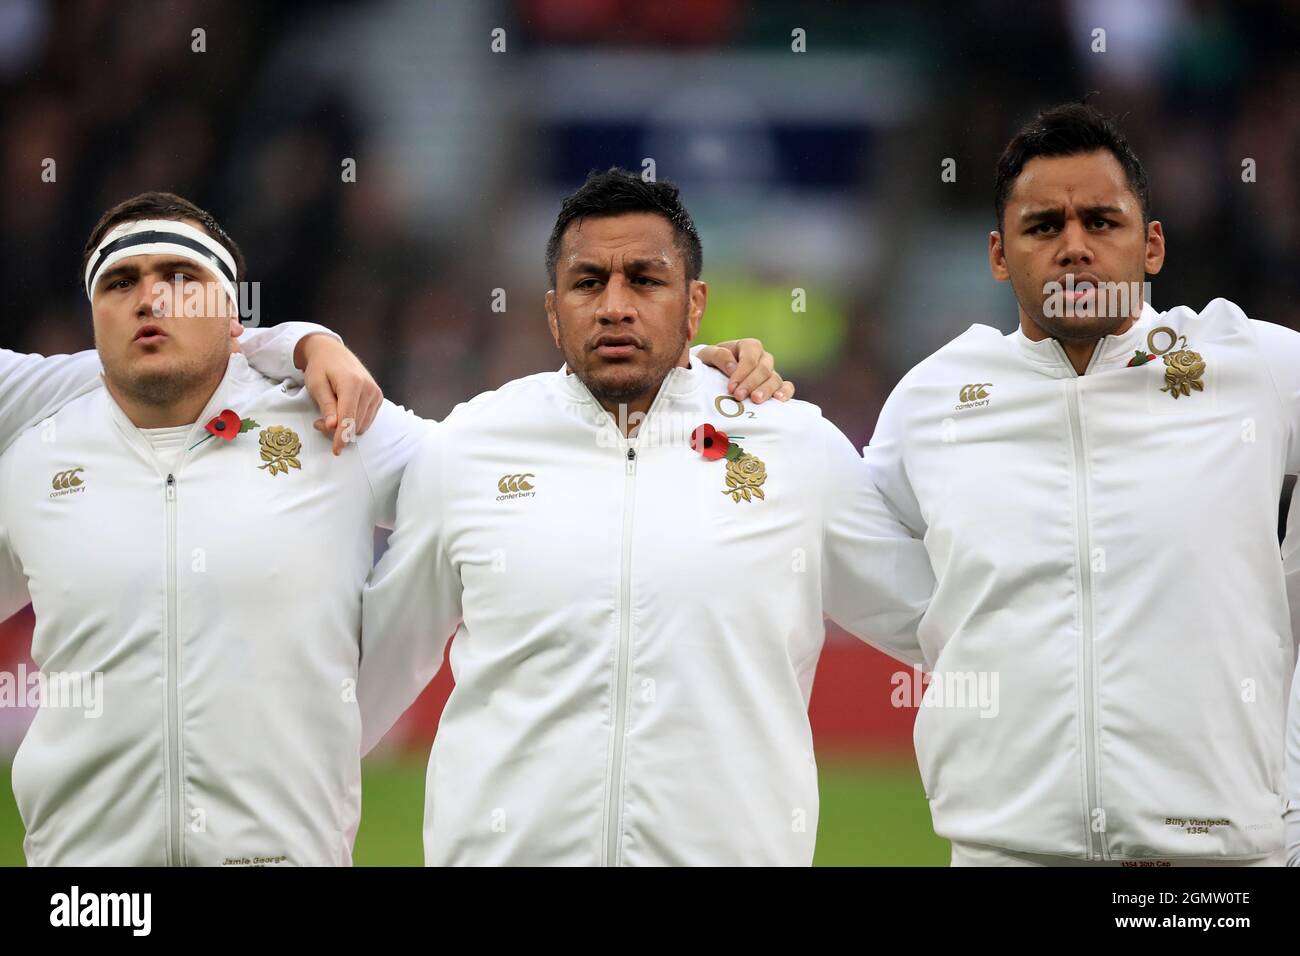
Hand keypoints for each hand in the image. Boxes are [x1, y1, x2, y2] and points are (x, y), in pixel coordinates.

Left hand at [295, 334, 383, 454]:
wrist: (331, 351)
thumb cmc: (320, 367)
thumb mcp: (316, 385)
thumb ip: (326, 406)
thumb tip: (333, 426)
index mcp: (352, 383)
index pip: (348, 417)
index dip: (341, 436)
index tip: (336, 451)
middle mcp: (369, 388)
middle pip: (355, 424)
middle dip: (337, 430)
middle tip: (318, 422)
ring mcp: (376, 393)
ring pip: (362, 425)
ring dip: (346, 427)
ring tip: (330, 415)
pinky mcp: (378, 397)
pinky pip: (367, 420)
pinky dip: (354, 422)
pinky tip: (342, 412)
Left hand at [695, 338, 794, 402]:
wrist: (714, 375)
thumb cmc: (711, 363)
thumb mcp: (707, 355)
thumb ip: (718, 356)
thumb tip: (732, 367)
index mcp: (749, 346)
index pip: (750, 358)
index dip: (741, 373)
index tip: (731, 388)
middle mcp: (763, 358)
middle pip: (763, 369)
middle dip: (751, 383)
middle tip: (739, 396)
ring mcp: (771, 372)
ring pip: (775, 379)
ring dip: (766, 390)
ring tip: (756, 400)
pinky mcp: (776, 386)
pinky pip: (787, 387)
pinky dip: (785, 393)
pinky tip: (778, 400)